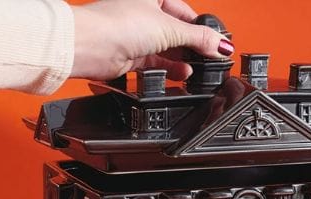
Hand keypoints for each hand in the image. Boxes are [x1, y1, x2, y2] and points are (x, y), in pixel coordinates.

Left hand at [70, 0, 231, 81]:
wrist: (89, 46)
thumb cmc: (116, 24)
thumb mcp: (169, 28)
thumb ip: (199, 38)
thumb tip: (222, 44)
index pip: (186, 12)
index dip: (202, 29)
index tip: (218, 44)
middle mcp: (143, 14)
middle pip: (178, 32)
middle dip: (193, 47)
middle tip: (210, 58)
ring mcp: (137, 35)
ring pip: (168, 49)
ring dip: (183, 60)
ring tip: (197, 69)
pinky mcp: (131, 56)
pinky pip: (158, 63)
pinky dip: (170, 69)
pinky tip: (182, 74)